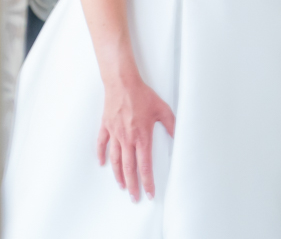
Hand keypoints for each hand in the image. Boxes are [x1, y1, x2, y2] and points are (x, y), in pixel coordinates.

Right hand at [96, 73, 174, 201]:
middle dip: (133, 185)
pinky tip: (102, 163)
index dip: (147, 182)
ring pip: (115, 159)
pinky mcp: (106, 126)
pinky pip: (102, 143)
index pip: (145, 166)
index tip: (150, 193)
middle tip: (134, 197)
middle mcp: (127, 138)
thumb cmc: (142, 94)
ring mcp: (115, 133)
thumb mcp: (163, 110)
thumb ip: (172, 126)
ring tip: (122, 185)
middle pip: (129, 168)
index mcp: (142, 137)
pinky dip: (101, 154)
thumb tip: (179, 137)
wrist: (122, 82)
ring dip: (118, 175)